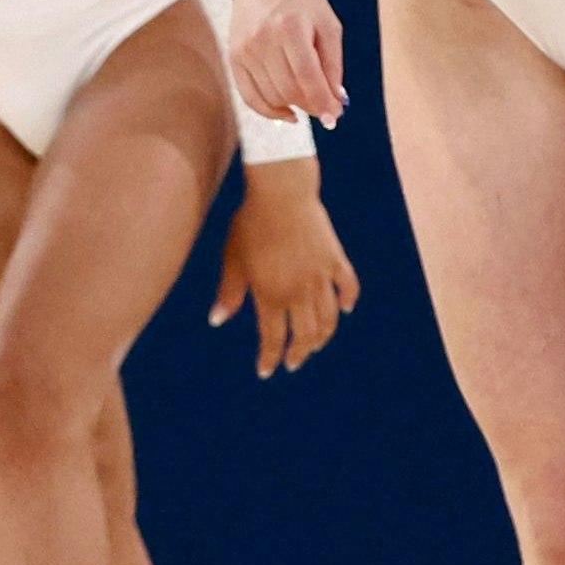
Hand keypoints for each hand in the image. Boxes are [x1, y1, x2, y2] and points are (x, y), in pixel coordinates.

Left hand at [209, 157, 359, 375]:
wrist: (281, 193)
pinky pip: (348, 286)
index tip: (266, 371)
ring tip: (315, 344)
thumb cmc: (251, 224)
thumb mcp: (233, 258)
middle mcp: (299, 292)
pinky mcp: (335, 259)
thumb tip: (216, 320)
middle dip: (299, 354)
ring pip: (329, 319)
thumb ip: (229, 292)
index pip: (273, 338)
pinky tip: (345, 309)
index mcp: (272, 295)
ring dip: (323, 337)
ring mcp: (321, 277)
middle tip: (293, 362)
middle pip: (305, 335)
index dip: (270, 358)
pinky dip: (348, 300)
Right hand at [229, 0, 346, 128]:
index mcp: (290, 27)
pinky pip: (249, 96)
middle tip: (326, 107)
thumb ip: (333, 64)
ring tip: (308, 101)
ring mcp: (245, 49)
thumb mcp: (328, 25)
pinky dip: (269, 111)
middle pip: (289, 90)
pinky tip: (287, 113)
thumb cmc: (302, 0)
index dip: (323, 102)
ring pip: (271, 96)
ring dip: (294, 106)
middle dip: (312, 105)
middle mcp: (263, 39)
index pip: (307, 77)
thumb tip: (334, 102)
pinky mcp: (234, 56)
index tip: (335, 116)